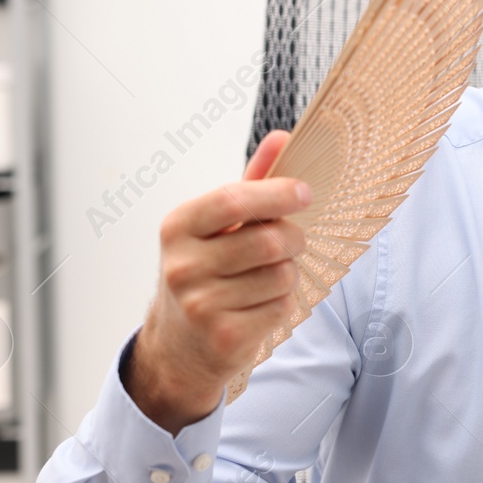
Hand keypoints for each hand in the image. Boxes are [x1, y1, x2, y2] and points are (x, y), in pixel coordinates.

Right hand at [125, 129, 310, 433]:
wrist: (178, 345)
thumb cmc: (204, 272)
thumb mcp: (216, 226)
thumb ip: (252, 182)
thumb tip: (283, 138)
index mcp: (179, 227)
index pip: (234, 201)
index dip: (277, 194)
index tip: (304, 193)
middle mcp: (183, 265)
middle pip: (269, 241)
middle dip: (293, 239)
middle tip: (291, 242)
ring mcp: (201, 304)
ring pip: (281, 276)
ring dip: (287, 274)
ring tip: (264, 279)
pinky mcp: (224, 337)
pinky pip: (281, 307)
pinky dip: (282, 304)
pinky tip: (257, 306)